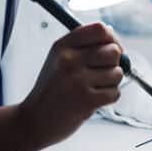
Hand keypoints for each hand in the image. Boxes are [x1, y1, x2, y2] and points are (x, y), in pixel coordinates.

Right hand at [18, 23, 123, 147]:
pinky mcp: (86, 99)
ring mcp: (77, 79)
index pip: (99, 29)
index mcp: (62, 46)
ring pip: (117, 73)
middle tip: (100, 74)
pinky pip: (115, 92)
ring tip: (93, 89)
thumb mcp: (58, 60)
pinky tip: (93, 100)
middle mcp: (69, 60)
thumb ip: (83, 46)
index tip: (113, 48)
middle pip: (113, 51)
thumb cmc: (52, 91)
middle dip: (113, 63)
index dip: (112, 39)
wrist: (35, 120)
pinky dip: (109, 98)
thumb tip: (113, 38)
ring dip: (111, 83)